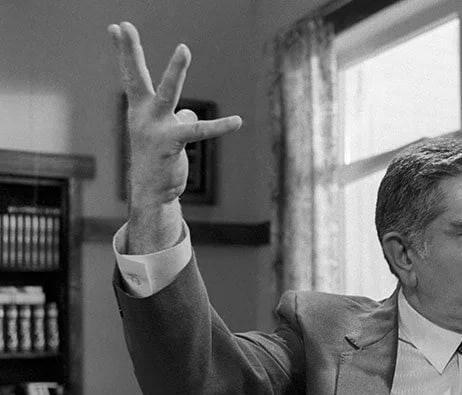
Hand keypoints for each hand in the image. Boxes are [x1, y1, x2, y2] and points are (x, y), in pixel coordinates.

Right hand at [108, 22, 241, 209]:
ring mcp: (156, 128)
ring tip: (183, 48)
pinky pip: (200, 130)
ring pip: (168, 92)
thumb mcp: (165, 133)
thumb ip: (178, 117)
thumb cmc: (158, 159)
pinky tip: (237, 121)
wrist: (152, 192)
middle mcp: (143, 115)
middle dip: (129, 50)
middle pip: (136, 76)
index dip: (124, 51)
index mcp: (139, 110)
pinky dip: (220, 126)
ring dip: (176, 70)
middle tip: (125, 25)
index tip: (115, 26)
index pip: (131, 75)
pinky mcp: (173, 142)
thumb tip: (190, 114)